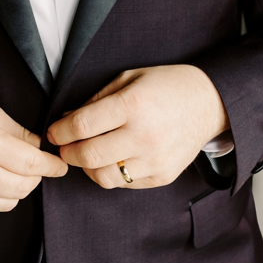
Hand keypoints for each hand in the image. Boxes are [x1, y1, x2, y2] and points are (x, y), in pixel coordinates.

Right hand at [0, 87, 67, 210]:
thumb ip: (19, 133)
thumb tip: (42, 150)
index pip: (31, 164)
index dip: (51, 166)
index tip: (60, 165)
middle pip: (22, 187)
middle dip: (35, 177)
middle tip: (34, 165)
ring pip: (8, 202)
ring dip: (16, 189)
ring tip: (9, 171)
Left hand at [47, 65, 228, 189]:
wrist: (209, 103)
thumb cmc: (164, 87)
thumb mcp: (127, 79)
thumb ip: (94, 101)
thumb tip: (65, 120)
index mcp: (132, 105)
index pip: (81, 126)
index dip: (59, 132)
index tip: (53, 133)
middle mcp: (144, 135)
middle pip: (88, 156)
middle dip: (67, 153)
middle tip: (64, 147)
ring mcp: (155, 159)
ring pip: (103, 177)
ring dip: (87, 168)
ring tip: (87, 154)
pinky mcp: (163, 175)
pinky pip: (124, 183)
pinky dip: (111, 173)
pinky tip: (113, 158)